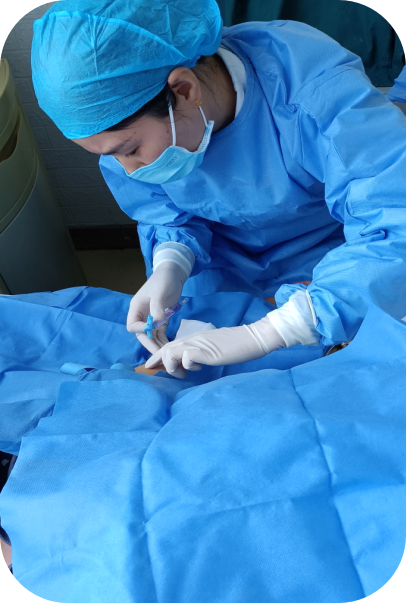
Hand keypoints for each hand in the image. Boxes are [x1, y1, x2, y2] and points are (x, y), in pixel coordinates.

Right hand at [127, 261, 186, 353]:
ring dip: (157, 345)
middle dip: (150, 345)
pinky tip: (170, 348)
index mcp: (136, 308)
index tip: (152, 331)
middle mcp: (141, 315)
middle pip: (142, 334)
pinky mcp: (161, 319)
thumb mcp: (159, 292)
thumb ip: (157, 307)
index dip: (141, 331)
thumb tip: (155, 323)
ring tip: (166, 356)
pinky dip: (164, 340)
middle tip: (160, 356)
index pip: (133, 325)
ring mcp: (151, 318)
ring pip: (151, 336)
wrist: (173, 273)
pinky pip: (160, 333)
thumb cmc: (163, 280)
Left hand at [145, 316, 285, 378]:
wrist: (251, 338)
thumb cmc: (236, 344)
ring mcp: (199, 344)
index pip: (170, 345)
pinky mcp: (206, 351)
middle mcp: (193, 339)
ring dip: (172, 365)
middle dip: (158, 361)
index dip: (158, 355)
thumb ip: (200, 352)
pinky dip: (187, 365)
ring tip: (184, 374)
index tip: (151, 365)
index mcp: (194, 338)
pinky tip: (199, 367)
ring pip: (171, 352)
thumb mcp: (213, 348)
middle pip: (166, 348)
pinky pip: (186, 357)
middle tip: (163, 372)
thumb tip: (191, 362)